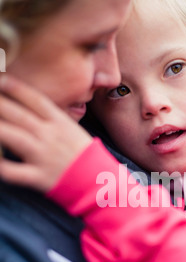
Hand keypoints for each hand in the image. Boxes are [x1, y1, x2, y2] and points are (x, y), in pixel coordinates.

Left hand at [0, 74, 92, 191]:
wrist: (100, 183)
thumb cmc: (87, 157)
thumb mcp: (74, 131)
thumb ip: (54, 119)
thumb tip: (35, 108)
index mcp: (60, 123)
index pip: (35, 99)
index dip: (15, 87)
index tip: (0, 78)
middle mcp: (50, 136)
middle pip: (18, 114)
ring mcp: (43, 156)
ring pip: (11, 136)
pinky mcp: (38, 177)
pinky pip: (12, 171)